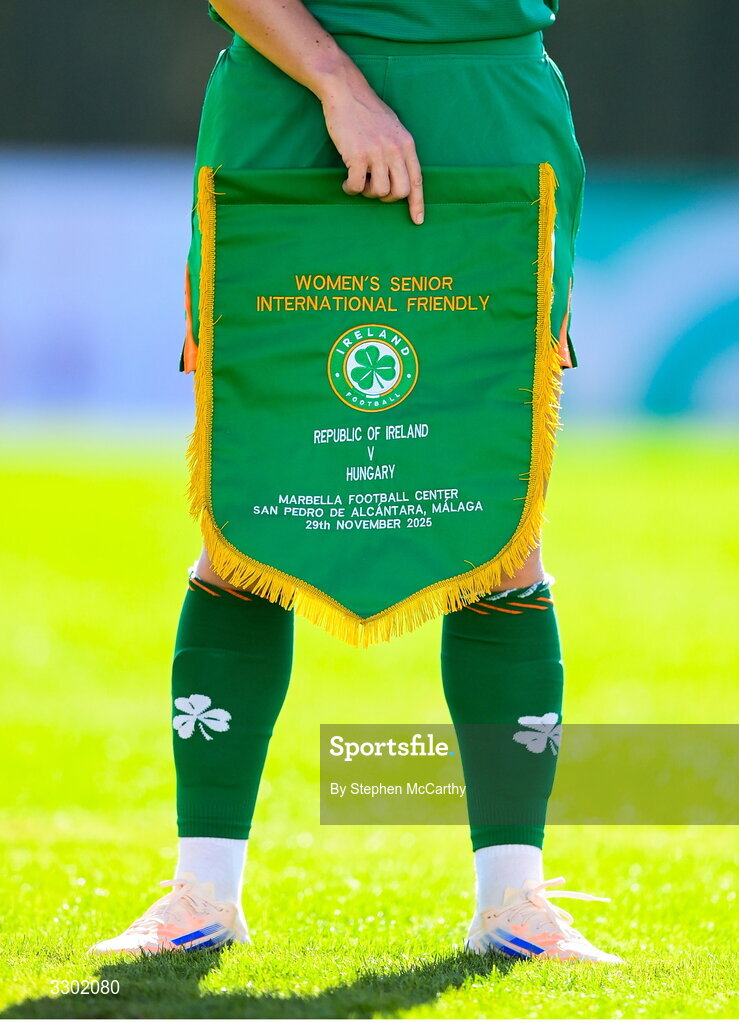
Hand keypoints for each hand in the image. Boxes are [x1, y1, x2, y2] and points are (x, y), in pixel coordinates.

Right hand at [319, 73, 424, 224]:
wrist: (345, 91)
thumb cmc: (367, 111)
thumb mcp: (393, 128)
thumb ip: (399, 150)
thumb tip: (400, 177)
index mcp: (407, 144)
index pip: (417, 180)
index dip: (417, 204)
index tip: (417, 221)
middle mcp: (395, 150)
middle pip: (399, 192)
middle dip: (386, 198)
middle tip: (373, 189)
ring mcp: (376, 153)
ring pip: (378, 192)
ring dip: (367, 192)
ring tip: (358, 181)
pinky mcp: (357, 155)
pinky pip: (356, 187)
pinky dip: (350, 189)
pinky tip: (346, 182)